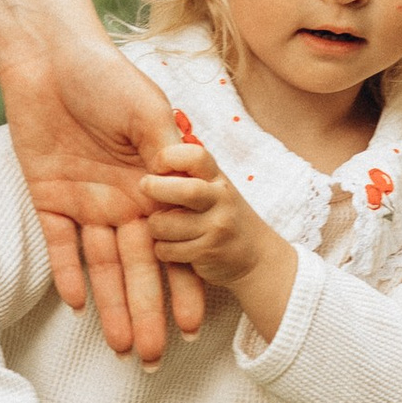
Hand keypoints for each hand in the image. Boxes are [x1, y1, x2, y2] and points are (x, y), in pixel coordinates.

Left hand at [2, 32, 205, 364]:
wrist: (50, 57)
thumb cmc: (106, 76)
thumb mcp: (145, 110)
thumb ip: (162, 148)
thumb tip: (183, 178)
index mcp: (153, 185)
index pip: (173, 246)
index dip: (185, 286)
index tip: (197, 326)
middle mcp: (123, 202)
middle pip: (137, 268)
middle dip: (148, 313)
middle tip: (157, 358)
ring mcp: (86, 203)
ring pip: (101, 267)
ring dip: (111, 307)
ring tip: (125, 350)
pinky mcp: (48, 198)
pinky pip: (59, 246)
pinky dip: (67, 274)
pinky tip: (78, 307)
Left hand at [141, 138, 297, 340]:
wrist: (257, 258)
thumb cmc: (222, 216)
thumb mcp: (213, 187)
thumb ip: (189, 172)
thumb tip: (151, 144)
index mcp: (217, 177)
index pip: (195, 156)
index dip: (169, 156)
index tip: (155, 164)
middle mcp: (220, 198)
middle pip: (184, 190)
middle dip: (156, 187)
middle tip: (144, 186)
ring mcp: (216, 226)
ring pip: (166, 223)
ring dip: (155, 227)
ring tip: (162, 227)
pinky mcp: (208, 252)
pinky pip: (167, 250)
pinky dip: (163, 250)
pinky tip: (173, 248)